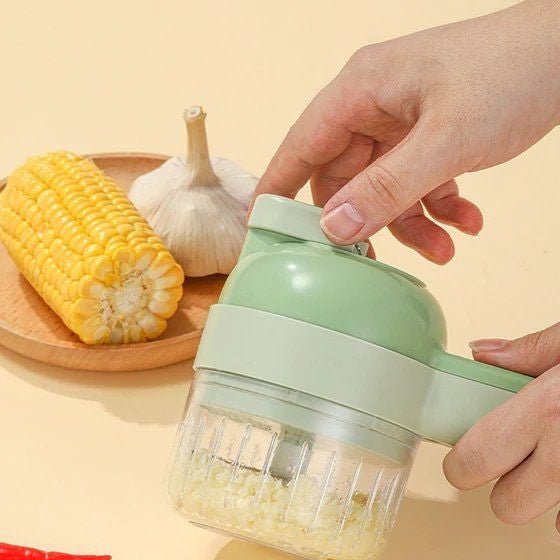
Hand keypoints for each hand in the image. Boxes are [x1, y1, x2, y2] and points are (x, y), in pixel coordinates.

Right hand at [254, 0, 559, 262]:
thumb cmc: (516, 71)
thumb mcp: (447, 140)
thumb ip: (387, 189)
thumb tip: (335, 228)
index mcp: (361, 90)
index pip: (300, 147)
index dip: (277, 191)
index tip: (263, 234)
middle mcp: (374, 105)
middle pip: (343, 178)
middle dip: (365, 222)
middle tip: (375, 260)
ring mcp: (403, 121)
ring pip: (383, 187)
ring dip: (411, 222)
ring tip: (444, 250)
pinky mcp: (430, 134)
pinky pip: (417, 181)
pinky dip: (438, 206)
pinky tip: (466, 223)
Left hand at [444, 322, 559, 530]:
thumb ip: (532, 349)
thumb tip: (483, 352)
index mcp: (550, 407)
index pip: (477, 458)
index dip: (462, 463)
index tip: (460, 457)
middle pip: (507, 505)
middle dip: (499, 484)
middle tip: (504, 459)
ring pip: (546, 517)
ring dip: (538, 494)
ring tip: (544, 457)